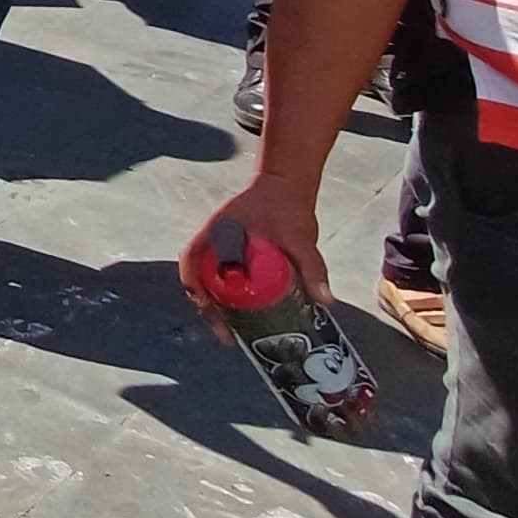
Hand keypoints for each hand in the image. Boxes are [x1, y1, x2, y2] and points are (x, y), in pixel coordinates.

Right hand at [179, 172, 330, 322]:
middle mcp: (212, 241)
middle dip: (208, 307)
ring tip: (233, 330)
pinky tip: (243, 313)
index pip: (192, 260)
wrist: (287, 185)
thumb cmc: (287, 205)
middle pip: (197, 277)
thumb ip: (311, 267)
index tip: (209, 308)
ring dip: (217, 304)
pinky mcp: (233, 254)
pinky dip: (228, 296)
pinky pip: (222, 277)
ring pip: (209, 280)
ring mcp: (221, 247)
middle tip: (226, 332)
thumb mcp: (300, 237)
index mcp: (218, 232)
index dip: (194, 286)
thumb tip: (325, 300)